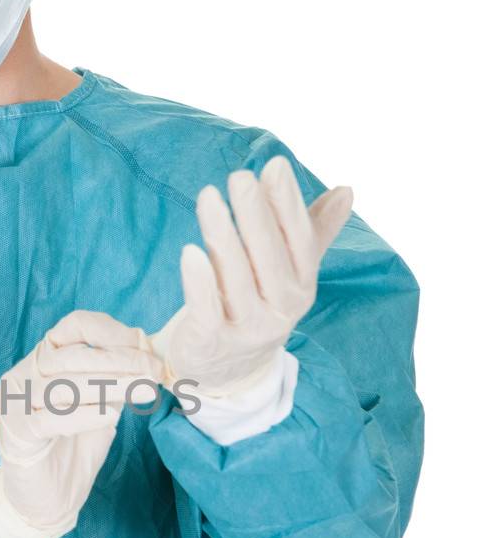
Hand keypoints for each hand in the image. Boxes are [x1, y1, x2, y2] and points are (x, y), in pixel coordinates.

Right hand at [0, 310, 162, 537]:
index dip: (111, 332)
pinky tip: (111, 416)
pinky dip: (85, 415)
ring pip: (63, 383)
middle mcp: (24, 374)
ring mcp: (15, 403)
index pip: (74, 326)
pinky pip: (52, 417)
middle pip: (73, 354)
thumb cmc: (74, 450)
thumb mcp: (102, 407)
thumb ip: (117, 381)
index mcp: (44, 360)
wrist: (46, 501)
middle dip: (120, 362)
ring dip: (109, 385)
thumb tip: (149, 356)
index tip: (144, 348)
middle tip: (153, 373)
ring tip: (142, 391)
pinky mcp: (16, 433)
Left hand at [150, 156, 353, 398]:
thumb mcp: (288, 272)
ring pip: (236, 278)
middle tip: (240, 177)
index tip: (274, 166)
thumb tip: (347, 190)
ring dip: (222, 236)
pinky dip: (200, 281)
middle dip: (255, 215)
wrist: (225, 371)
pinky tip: (190, 251)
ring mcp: (248, 329)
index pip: (298, 240)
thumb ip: (312, 230)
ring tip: (208, 197)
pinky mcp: (212, 343)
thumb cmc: (255, 305)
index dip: (287, 204)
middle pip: (268, 257)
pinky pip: (207, 309)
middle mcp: (280, 309)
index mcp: (301, 286)